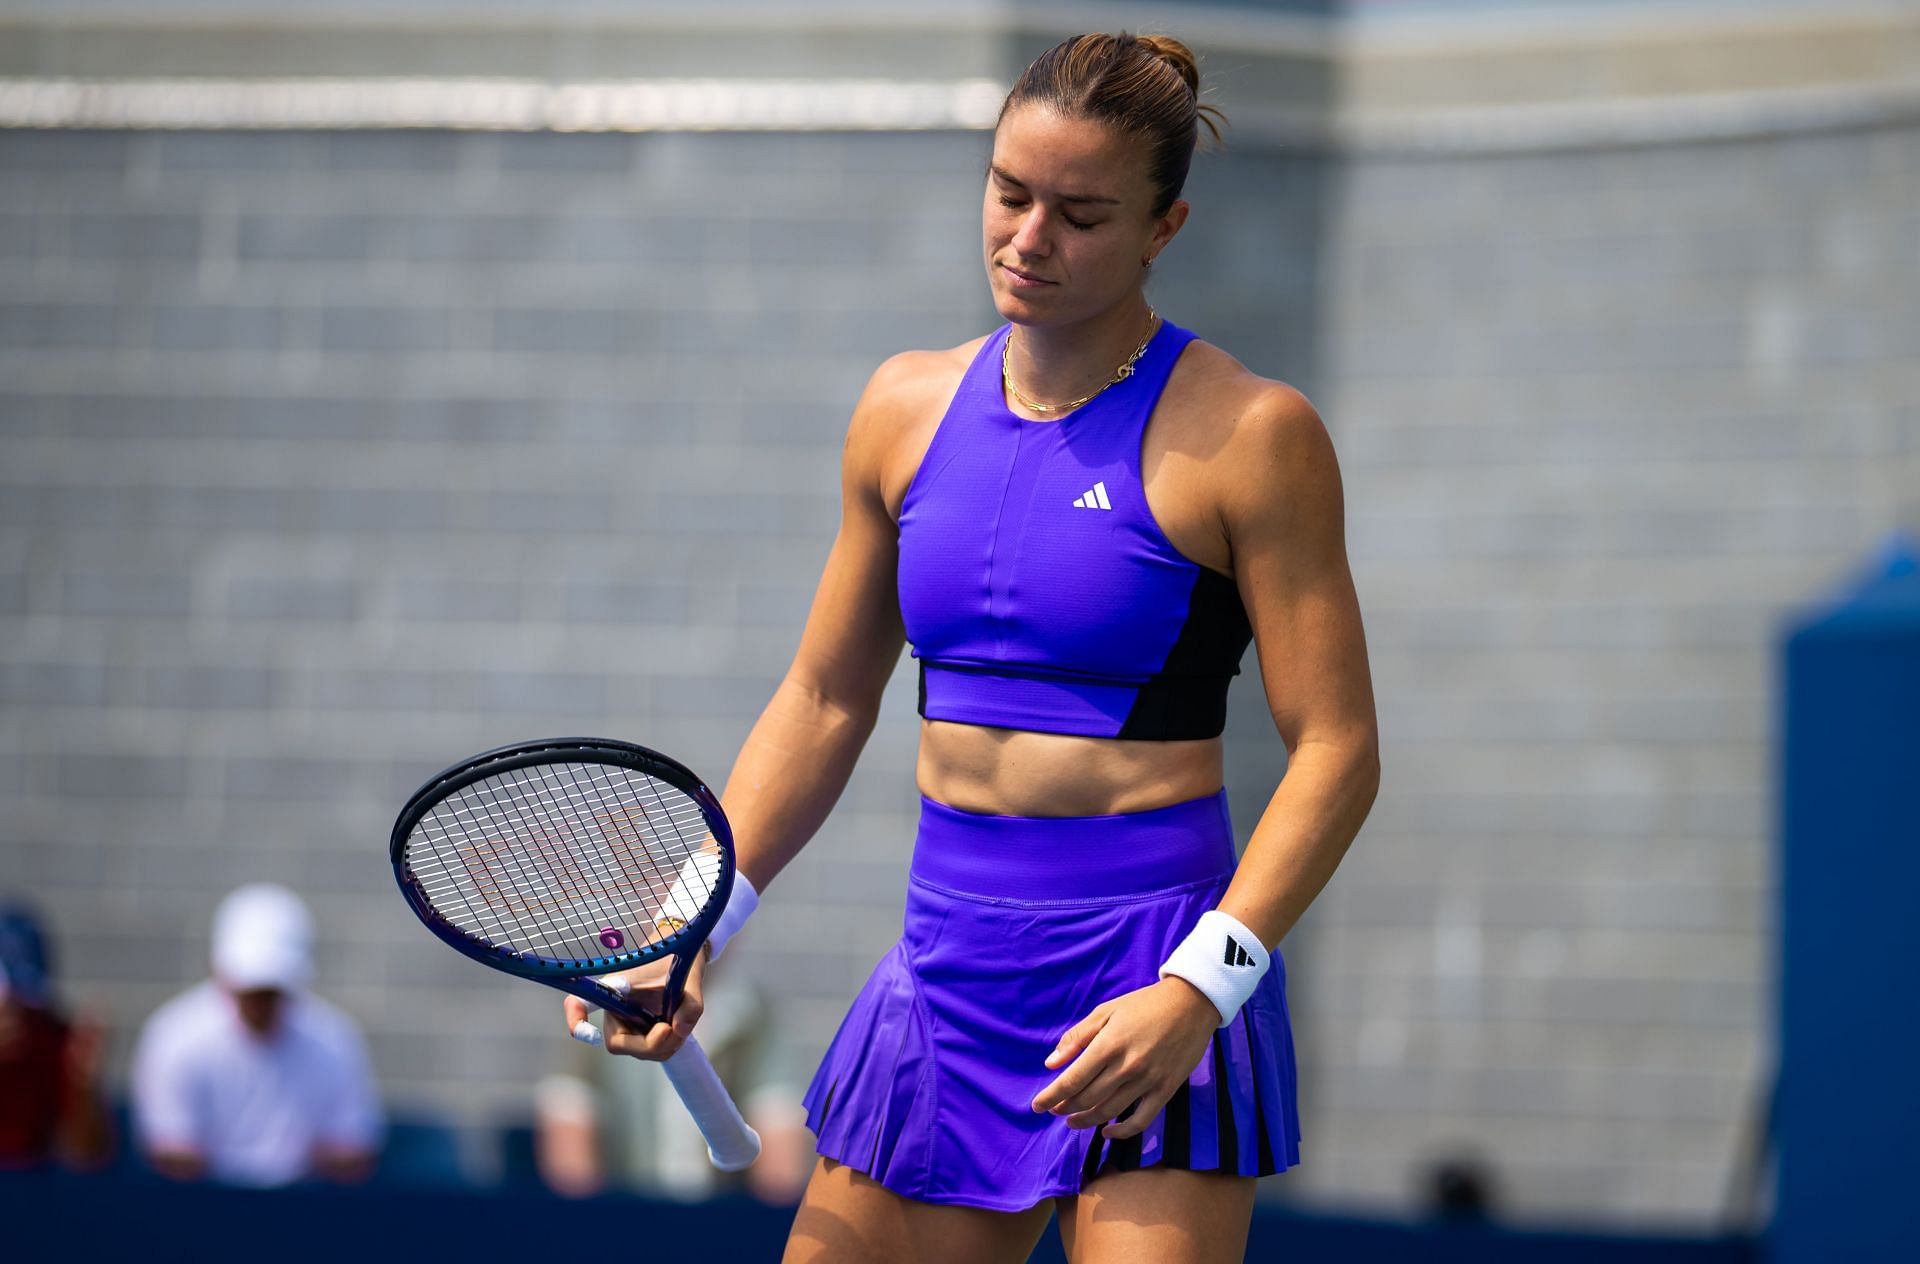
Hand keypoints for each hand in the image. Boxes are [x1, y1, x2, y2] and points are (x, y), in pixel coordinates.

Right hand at [561, 943, 709, 1061]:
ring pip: (640, 1052)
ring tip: (679, 1023)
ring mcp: (627, 1025)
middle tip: (671, 1029)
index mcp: (614, 989)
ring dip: (665, 1045)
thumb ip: (690, 1006)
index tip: (584, 1032)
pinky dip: (669, 1045)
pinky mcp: (640, 1034)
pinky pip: (652, 1052)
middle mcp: (614, 1010)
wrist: (683, 958)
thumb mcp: (688, 980)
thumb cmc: (676, 964)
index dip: (576, 1017)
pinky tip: (676, 1027)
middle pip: (620, 1045)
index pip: (582, 1002)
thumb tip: (678, 1030)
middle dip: (651, 1044)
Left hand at [1030, 977, 1218, 1138]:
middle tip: (1055, 1110)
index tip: (1037, 1106)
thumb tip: (1051, 1064)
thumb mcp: (1106, 1011)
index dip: (1051, 1096)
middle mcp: (1126, 1066)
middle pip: (1087, 1099)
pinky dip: (1121, 1132)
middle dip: (1065, 1108)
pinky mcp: (1165, 1090)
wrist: (1191, 1003)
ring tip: (1072, 1121)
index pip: (1072, 1080)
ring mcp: (1147, 1081)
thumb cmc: (1144, 1004)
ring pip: (1109, 1112)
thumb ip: (1077, 1037)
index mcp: (1108, 1044)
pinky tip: (1107, 1132)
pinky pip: (1140, 1120)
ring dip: (1086, 1121)